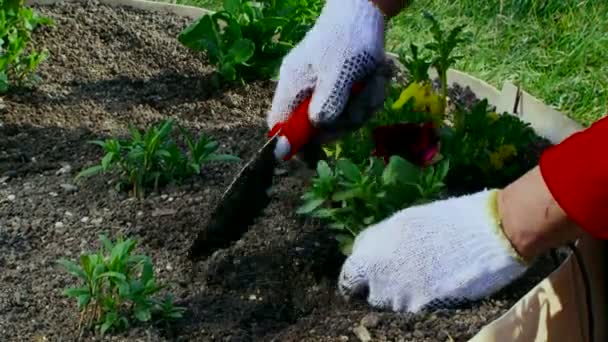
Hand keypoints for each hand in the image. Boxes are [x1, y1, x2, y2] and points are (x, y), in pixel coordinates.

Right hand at [267, 0, 386, 133]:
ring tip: (372, 82)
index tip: (314, 157)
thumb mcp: (341, 72)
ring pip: (341, 119)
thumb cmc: (349, 39)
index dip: (292, 145)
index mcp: (294, 86)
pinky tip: (375, 79)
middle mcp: (304, 90)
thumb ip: (329, 102)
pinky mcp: (340, 87)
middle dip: (344, 122)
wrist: (365, 11)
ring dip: (362, 106)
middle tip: (361, 104)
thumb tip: (317, 127)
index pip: (280, 126)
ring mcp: (322, 90)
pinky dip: (368, 96)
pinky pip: (354, 106)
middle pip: (316, 129)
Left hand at [338, 189, 529, 311]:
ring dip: (401, 296)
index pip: (348, 280)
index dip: (357, 280)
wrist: (486, 233)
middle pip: (369, 294)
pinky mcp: (423, 310)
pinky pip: (413, 310)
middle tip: (400, 277)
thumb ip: (379, 242)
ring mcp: (400, 298)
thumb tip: (369, 253)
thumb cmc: (444, 220)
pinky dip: (421, 302)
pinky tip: (437, 287)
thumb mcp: (402, 222)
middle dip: (380, 288)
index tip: (365, 280)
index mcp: (369, 255)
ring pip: (391, 305)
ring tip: (424, 279)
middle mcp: (379, 280)